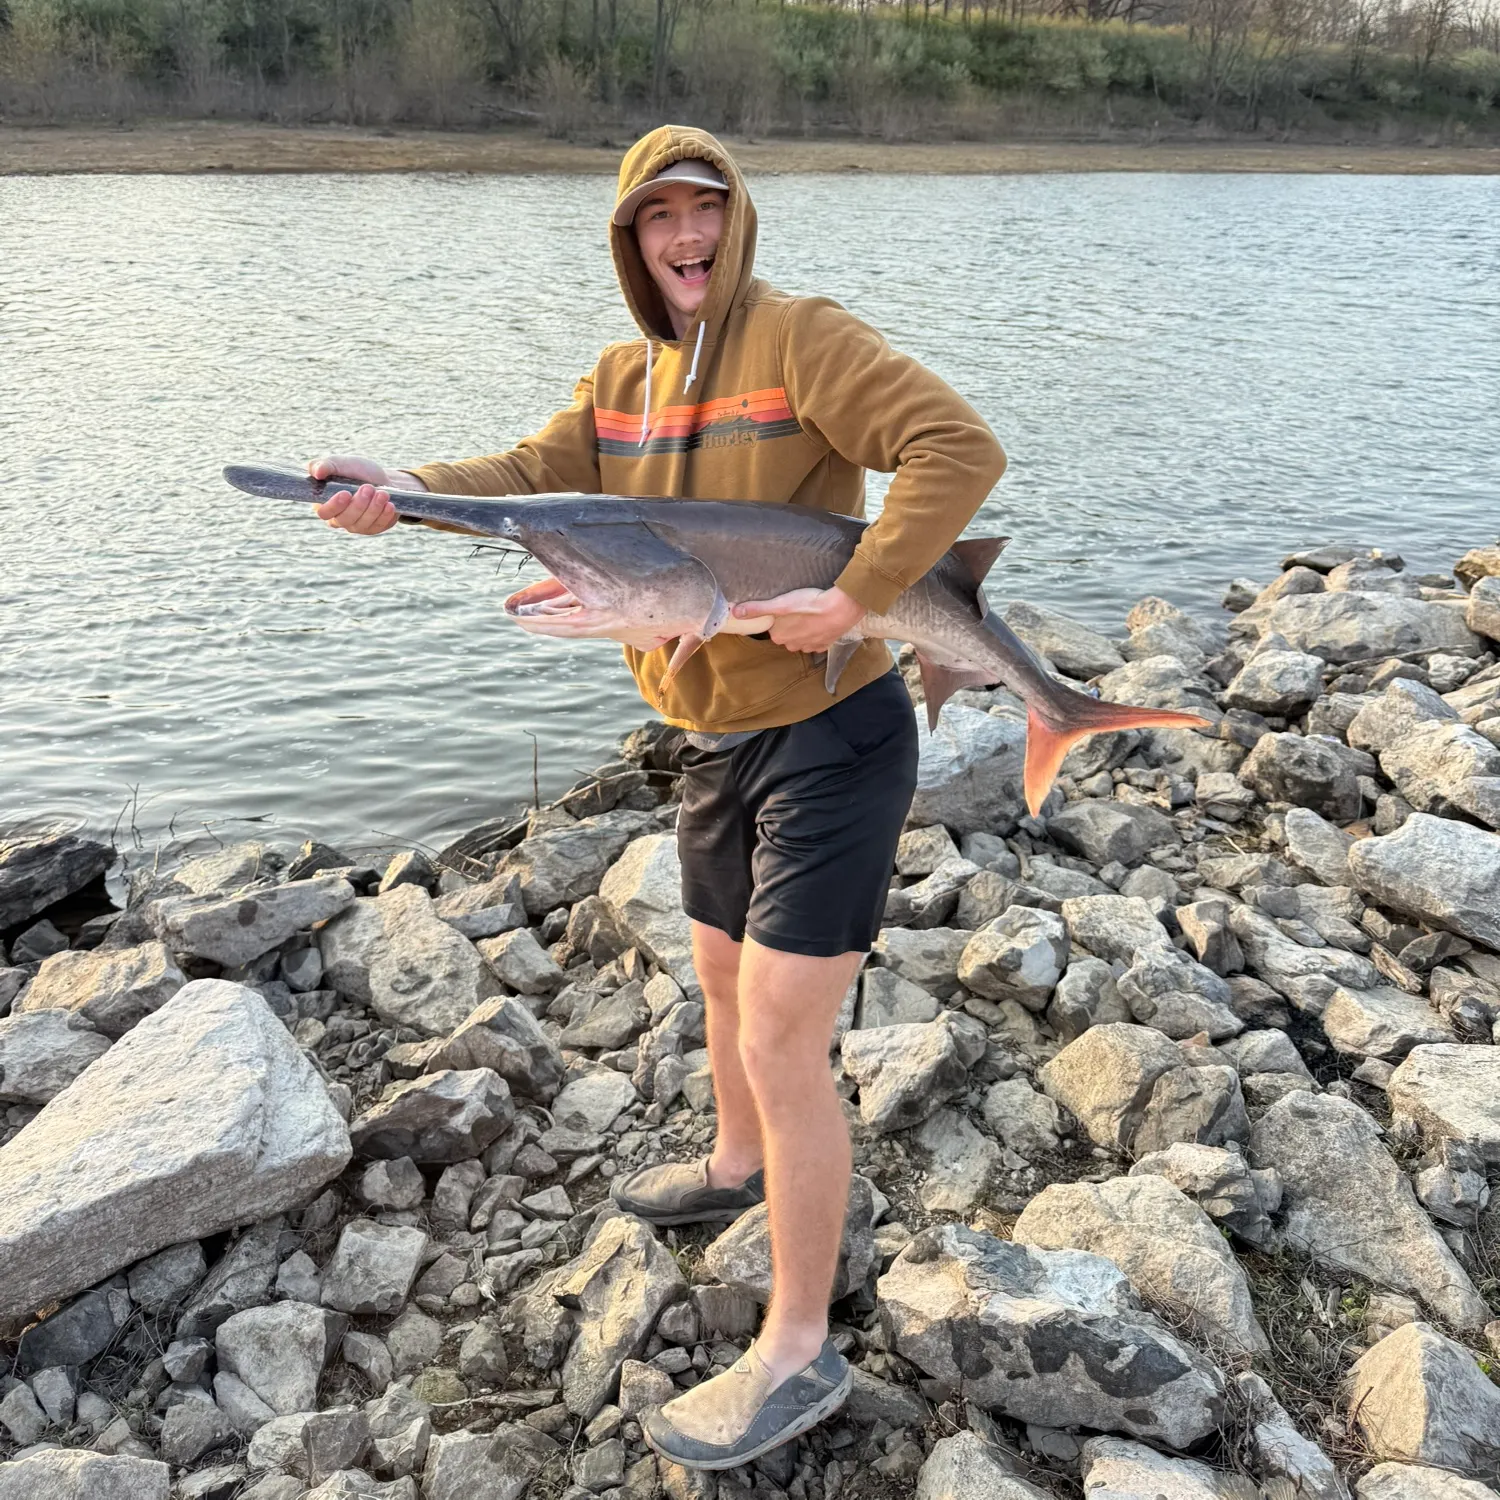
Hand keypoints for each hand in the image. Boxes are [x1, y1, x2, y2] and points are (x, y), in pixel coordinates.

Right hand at [306, 454, 397, 534]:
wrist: (380, 477)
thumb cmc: (354, 470)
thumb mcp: (339, 463)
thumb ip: (325, 465)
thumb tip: (317, 473)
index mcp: (326, 504)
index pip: (324, 512)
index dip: (334, 505)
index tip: (345, 493)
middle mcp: (340, 519)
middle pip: (346, 519)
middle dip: (359, 504)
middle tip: (369, 487)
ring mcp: (357, 526)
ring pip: (363, 524)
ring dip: (374, 508)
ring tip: (383, 493)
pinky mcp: (374, 528)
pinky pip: (378, 526)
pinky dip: (385, 516)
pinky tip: (389, 505)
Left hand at [732, 586, 866, 653]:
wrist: (842, 607)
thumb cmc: (810, 604)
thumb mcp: (780, 604)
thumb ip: (757, 609)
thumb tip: (733, 612)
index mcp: (780, 637)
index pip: (773, 627)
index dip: (778, 616)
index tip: (785, 606)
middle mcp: (794, 646)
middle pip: (787, 633)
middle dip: (791, 623)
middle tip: (798, 606)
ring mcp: (811, 647)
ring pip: (802, 637)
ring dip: (804, 627)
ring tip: (810, 612)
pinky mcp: (826, 644)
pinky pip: (817, 639)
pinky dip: (818, 631)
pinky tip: (821, 620)